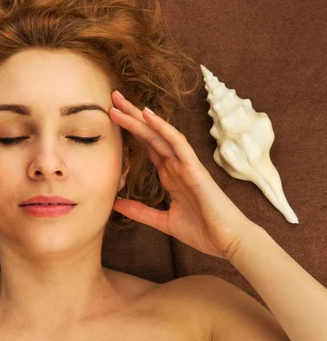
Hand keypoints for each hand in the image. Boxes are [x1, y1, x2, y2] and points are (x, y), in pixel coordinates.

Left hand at [108, 91, 256, 260]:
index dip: (130, 131)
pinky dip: (162, 128)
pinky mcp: (194, 168)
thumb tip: (115, 205)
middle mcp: (176, 165)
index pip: (147, 146)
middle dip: (131, 116)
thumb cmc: (202, 231)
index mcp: (170, 175)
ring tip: (119, 102)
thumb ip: (140, 212)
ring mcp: (186, 164)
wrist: (228, 242)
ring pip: (159, 134)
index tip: (112, 117)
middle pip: (150, 135)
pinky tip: (147, 114)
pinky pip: (177, 143)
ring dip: (139, 118)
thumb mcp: (162, 222)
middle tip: (111, 98)